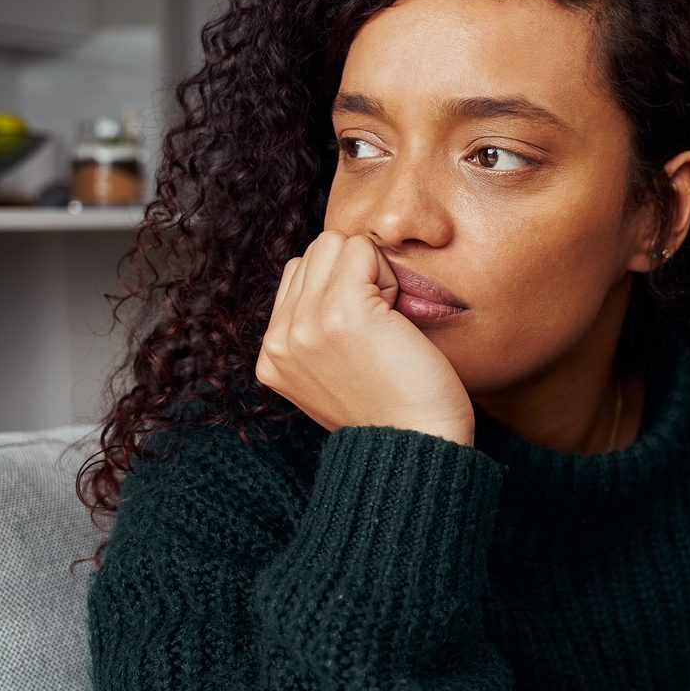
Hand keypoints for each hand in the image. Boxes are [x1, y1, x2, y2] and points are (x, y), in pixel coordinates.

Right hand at [255, 230, 474, 443]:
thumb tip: (330, 283)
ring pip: (335, 242)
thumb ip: (315, 334)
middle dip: (353, 275)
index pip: (298, 276)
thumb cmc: (396, 412)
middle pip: (313, 252)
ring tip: (386, 323)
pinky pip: (363, 249)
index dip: (341, 290)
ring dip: (370, 272)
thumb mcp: (332, 377)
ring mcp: (304, 324)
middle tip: (380, 328)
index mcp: (271, 356)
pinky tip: (397, 320)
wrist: (418, 449)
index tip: (365, 336)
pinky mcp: (341, 310)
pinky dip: (389, 276)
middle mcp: (278, 340)